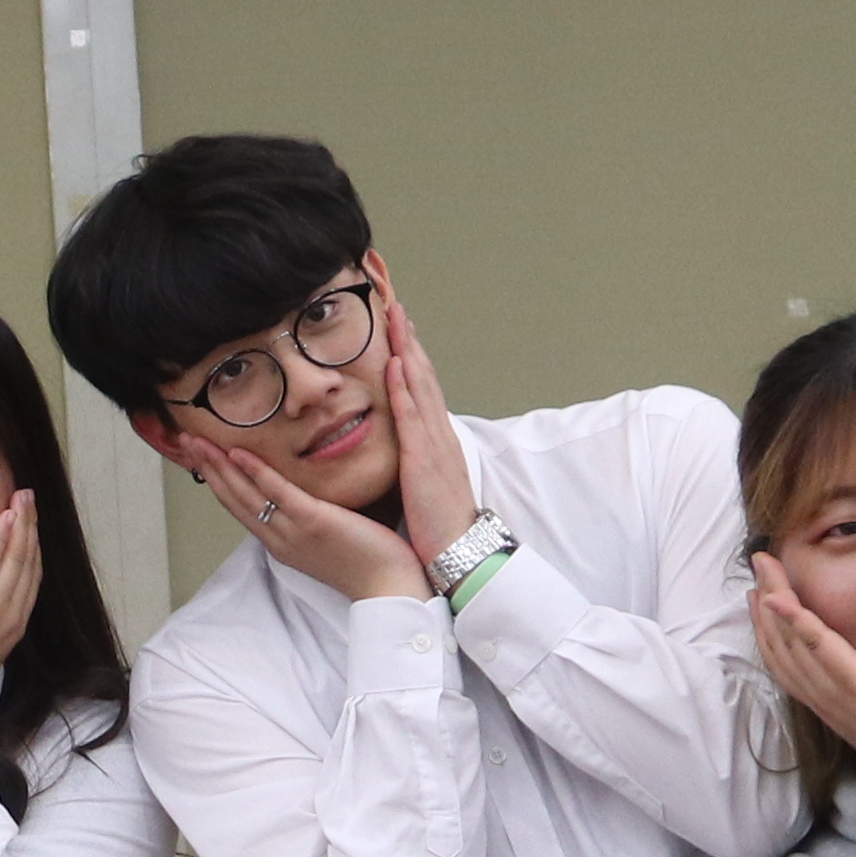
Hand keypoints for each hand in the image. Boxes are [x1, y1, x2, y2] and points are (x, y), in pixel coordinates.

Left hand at [0, 502, 43, 756]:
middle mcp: (10, 617)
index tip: (27, 524)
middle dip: (31, 528)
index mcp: (10, 627)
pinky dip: (1, 537)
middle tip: (29, 499)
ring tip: (22, 496)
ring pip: (16, 558)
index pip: (28, 579)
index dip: (31, 547)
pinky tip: (6, 514)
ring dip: (22, 523)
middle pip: (29, 563)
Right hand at [169, 419, 430, 605]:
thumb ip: (310, 515)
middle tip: (185, 440)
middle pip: (232, 499)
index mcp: (280, 542)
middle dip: (206, 468)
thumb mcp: (327, 538)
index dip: (216, 480)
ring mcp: (293, 532)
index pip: (239, 507)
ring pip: (245, 494)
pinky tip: (238, 453)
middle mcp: (278, 539)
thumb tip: (304, 493)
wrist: (390, 588)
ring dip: (219, 465)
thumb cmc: (368, 561)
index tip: (200, 456)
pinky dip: (255, 472)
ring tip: (198, 440)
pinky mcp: (313, 522)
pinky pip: (277, 493)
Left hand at [376, 291, 481, 567]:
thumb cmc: (439, 523)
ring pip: (419, 386)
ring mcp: (434, 445)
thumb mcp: (425, 482)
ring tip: (395, 316)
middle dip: (409, 338)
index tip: (398, 326)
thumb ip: (414, 458)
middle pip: (423, 375)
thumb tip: (401, 444)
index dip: (411, 354)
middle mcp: (438, 434)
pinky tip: (395, 363)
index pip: (422, 388)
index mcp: (436, 440)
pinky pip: (412, 418)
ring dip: (407, 349)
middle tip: (395, 304)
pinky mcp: (424, 461)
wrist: (460, 552)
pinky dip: (404, 387)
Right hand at [749, 551, 855, 791]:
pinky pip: (817, 647)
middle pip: (778, 645)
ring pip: (790, 640)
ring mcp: (834, 689)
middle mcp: (821, 695)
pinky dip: (795, 622)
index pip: (785, 660)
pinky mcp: (854, 682)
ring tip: (764, 567)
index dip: (768, 626)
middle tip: (756, 568)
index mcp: (826, 700)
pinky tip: (780, 599)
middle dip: (762, 604)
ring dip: (773, 599)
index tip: (761, 595)